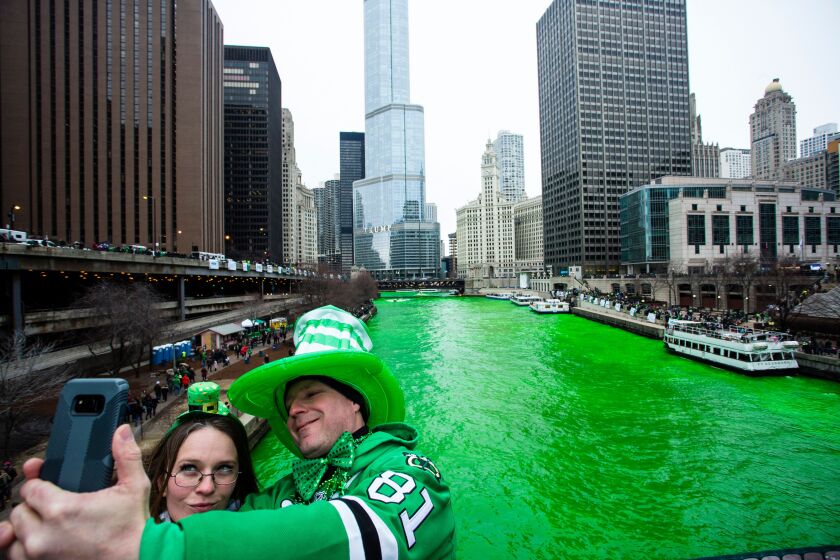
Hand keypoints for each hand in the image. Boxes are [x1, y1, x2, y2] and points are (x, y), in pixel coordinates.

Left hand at [4, 424, 149, 559]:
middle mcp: (44, 534)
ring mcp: (40, 555)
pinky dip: (24, 549)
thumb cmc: (133, 530)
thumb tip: (121, 432)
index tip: (47, 484)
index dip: (39, 482)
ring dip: (27, 528)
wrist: (139, 559)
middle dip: (34, 506)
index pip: (30, 488)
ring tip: (46, 524)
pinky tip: (42, 541)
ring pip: (15, 534)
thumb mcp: (134, 487)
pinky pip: (16, 556)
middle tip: (53, 505)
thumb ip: (125, 456)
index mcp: (62, 509)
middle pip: (20, 511)